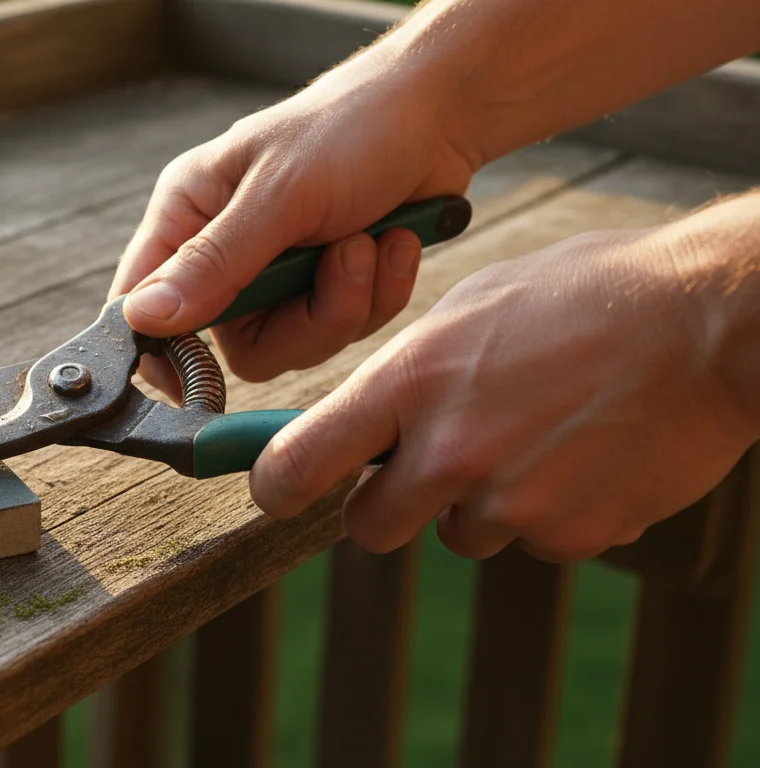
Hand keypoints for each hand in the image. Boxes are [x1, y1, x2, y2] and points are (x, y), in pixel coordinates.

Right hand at [108, 53, 475, 399]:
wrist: (437, 113)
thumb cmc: (349, 129)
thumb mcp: (279, 194)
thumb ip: (213, 262)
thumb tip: (143, 318)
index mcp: (188, 214)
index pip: (140, 300)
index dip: (161, 345)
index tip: (198, 377)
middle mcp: (224, 252)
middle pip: (233, 344)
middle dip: (302, 318)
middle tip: (340, 258)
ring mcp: (277, 276)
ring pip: (294, 346)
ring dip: (347, 300)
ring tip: (369, 240)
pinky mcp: (327, 288)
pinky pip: (342, 331)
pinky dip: (379, 294)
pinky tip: (393, 242)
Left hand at [249, 206, 759, 561]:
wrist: (713, 322)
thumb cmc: (590, 295)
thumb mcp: (474, 307)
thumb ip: (413, 373)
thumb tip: (373, 424)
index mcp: (411, 381)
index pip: (301, 463)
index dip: (275, 487)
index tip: (276, 492)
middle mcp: (449, 452)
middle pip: (370, 528)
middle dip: (387, 507)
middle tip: (423, 471)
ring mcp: (511, 501)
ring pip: (461, 534)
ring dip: (481, 503)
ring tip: (537, 437)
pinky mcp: (572, 535)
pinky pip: (534, 540)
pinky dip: (549, 511)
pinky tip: (585, 455)